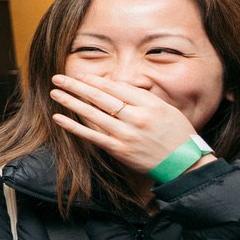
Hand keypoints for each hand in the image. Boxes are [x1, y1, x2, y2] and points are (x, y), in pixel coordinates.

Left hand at [48, 75, 206, 177]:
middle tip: (58, 77)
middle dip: (77, 85)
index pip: (116, 88)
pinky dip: (73, 126)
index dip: (96, 81)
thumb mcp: (167, 109)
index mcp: (150, 105)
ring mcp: (126, 134)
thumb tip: (118, 85)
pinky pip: (92, 136)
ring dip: (71, 101)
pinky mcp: (119, 150)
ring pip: (93, 114)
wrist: (185, 164)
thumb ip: (144, 97)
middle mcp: (137, 117)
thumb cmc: (177, 134)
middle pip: (101, 97)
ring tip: (55, 92)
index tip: (81, 76)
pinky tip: (58, 118)